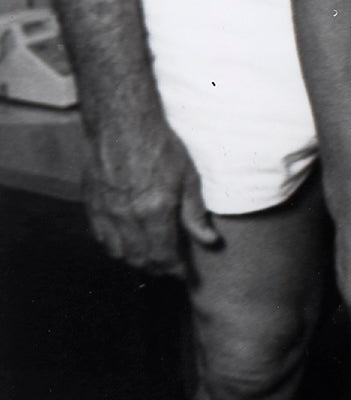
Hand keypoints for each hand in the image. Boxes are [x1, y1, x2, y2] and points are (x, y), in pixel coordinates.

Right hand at [84, 119, 218, 276]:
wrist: (123, 125)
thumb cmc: (160, 147)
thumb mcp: (189, 178)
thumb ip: (195, 214)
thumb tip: (208, 241)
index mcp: (153, 213)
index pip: (163, 256)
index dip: (173, 270)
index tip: (183, 274)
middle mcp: (125, 218)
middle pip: (139, 259)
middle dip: (156, 269)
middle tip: (169, 268)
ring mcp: (105, 213)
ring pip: (117, 253)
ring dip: (135, 260)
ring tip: (151, 259)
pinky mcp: (91, 205)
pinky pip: (101, 238)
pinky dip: (115, 247)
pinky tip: (127, 243)